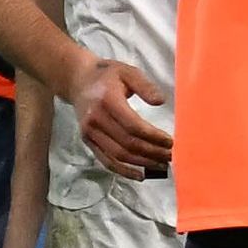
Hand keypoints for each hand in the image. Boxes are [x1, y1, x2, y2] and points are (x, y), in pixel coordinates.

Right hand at [74, 57, 176, 177]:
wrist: (78, 81)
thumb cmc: (107, 75)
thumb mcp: (128, 72)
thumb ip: (145, 86)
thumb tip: (160, 102)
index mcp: (107, 100)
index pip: (133, 126)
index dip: (153, 137)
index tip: (170, 142)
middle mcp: (95, 119)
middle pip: (127, 143)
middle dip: (151, 153)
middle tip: (170, 156)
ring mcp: (89, 133)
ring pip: (118, 155)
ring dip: (141, 163)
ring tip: (161, 165)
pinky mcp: (88, 141)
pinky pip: (106, 161)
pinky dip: (124, 171)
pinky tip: (140, 175)